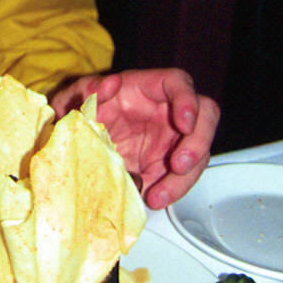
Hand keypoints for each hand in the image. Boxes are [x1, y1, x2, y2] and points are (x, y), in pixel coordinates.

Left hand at [49, 68, 218, 209]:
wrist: (79, 138)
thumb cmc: (84, 108)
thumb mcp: (77, 96)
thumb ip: (86, 90)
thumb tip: (105, 85)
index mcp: (150, 87)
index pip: (179, 84)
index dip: (187, 101)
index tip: (184, 123)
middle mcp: (169, 110)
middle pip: (205, 119)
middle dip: (197, 144)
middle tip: (178, 166)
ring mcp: (172, 138)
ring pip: (197, 154)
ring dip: (183, 179)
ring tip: (158, 196)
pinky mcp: (167, 164)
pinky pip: (180, 178)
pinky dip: (170, 191)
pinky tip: (153, 198)